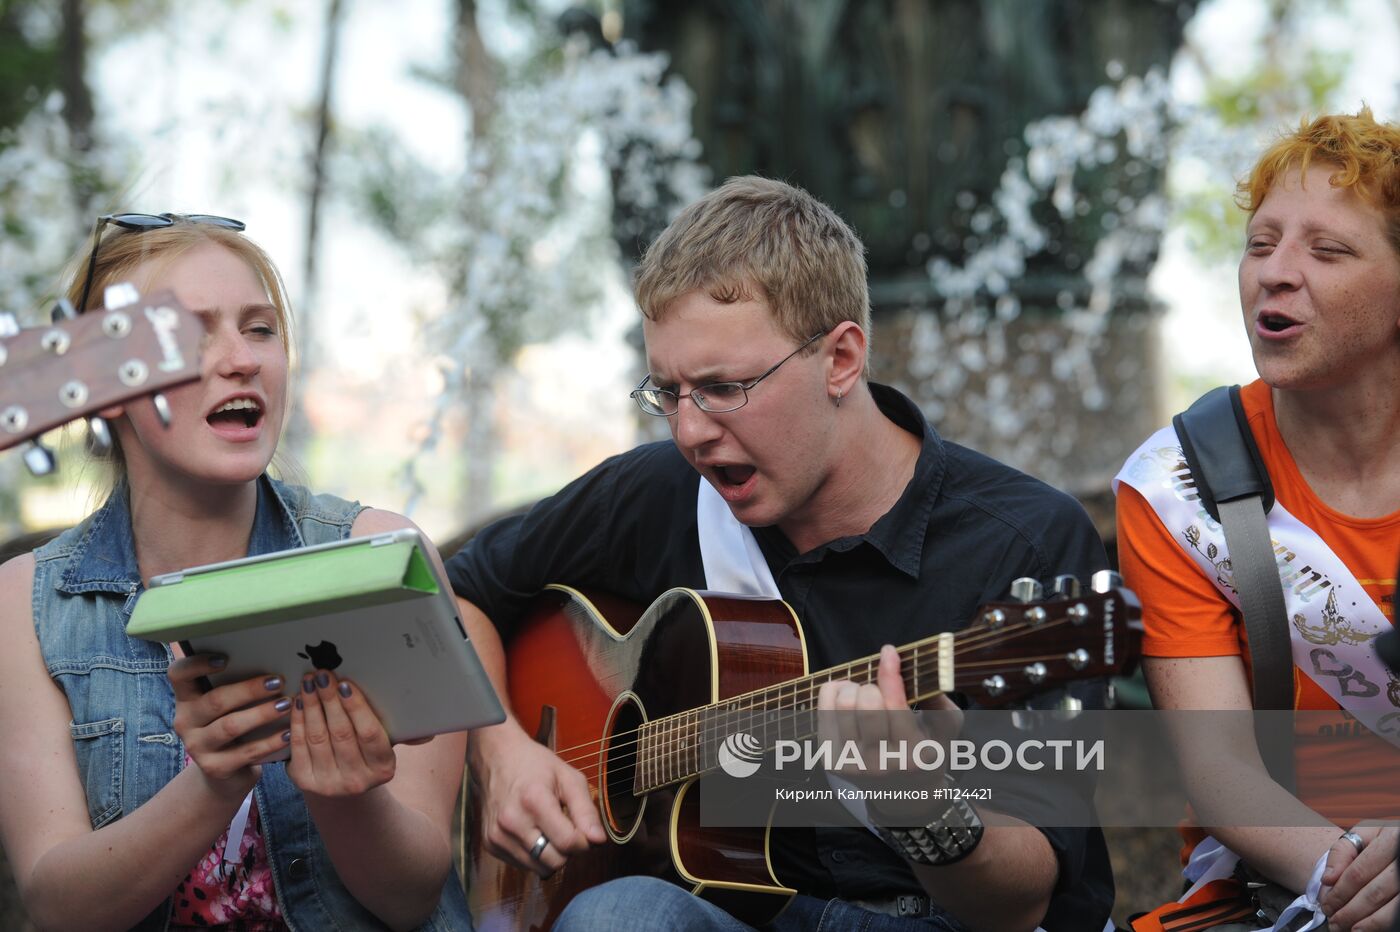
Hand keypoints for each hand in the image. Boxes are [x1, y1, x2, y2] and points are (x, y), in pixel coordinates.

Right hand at [169, 653, 291, 796]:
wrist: (226, 771)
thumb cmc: (231, 723)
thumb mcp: (227, 704)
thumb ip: (235, 683)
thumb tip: (272, 657)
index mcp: (187, 698)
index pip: (179, 674)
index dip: (197, 664)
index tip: (225, 658)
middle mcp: (186, 721)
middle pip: (215, 701)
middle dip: (249, 690)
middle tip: (278, 681)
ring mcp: (197, 747)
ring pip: (230, 726)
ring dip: (261, 713)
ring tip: (286, 704)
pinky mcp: (215, 768)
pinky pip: (246, 752)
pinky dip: (270, 742)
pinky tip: (288, 733)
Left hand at [287, 669, 396, 797]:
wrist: (344, 785)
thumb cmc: (368, 752)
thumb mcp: (388, 744)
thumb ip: (406, 734)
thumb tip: (429, 732)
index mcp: (383, 769)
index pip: (369, 734)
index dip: (356, 708)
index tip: (345, 683)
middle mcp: (357, 781)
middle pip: (341, 733)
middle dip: (330, 699)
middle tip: (323, 674)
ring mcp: (328, 784)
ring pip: (317, 737)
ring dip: (311, 705)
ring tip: (309, 682)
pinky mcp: (304, 782)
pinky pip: (298, 746)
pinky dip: (297, 720)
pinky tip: (299, 701)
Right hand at [469, 723, 606, 875]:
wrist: (496, 758)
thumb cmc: (536, 766)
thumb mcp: (569, 778)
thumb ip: (586, 811)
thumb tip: (599, 841)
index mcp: (534, 800)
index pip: (568, 843)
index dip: (584, 841)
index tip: (584, 830)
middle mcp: (512, 822)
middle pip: (555, 861)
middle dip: (568, 850)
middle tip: (566, 827)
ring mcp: (498, 835)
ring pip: (540, 868)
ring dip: (552, 854)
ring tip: (548, 829)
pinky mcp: (490, 845)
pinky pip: (524, 865)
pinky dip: (534, 854)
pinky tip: (532, 832)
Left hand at [816, 645, 961, 823]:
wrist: (904, 793)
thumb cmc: (926, 750)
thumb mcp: (945, 728)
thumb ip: (938, 699)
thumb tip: (919, 668)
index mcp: (915, 755)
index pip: (895, 704)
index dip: (890, 671)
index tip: (889, 652)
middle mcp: (882, 765)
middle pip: (866, 701)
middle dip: (873, 684)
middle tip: (878, 688)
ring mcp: (854, 766)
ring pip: (842, 704)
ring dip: (852, 688)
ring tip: (862, 692)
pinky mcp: (832, 763)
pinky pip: (823, 712)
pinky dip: (832, 693)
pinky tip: (844, 695)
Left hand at [1320, 825, 1397, 930]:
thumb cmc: (1381, 841)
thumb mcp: (1362, 836)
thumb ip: (1341, 853)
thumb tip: (1327, 880)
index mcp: (1391, 840)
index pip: (1358, 873)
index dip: (1340, 892)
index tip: (1326, 905)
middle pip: (1374, 893)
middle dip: (1351, 911)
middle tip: (1334, 923)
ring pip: (1391, 909)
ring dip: (1368, 923)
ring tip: (1349, 930)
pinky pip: (1399, 914)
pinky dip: (1382, 924)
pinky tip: (1367, 929)